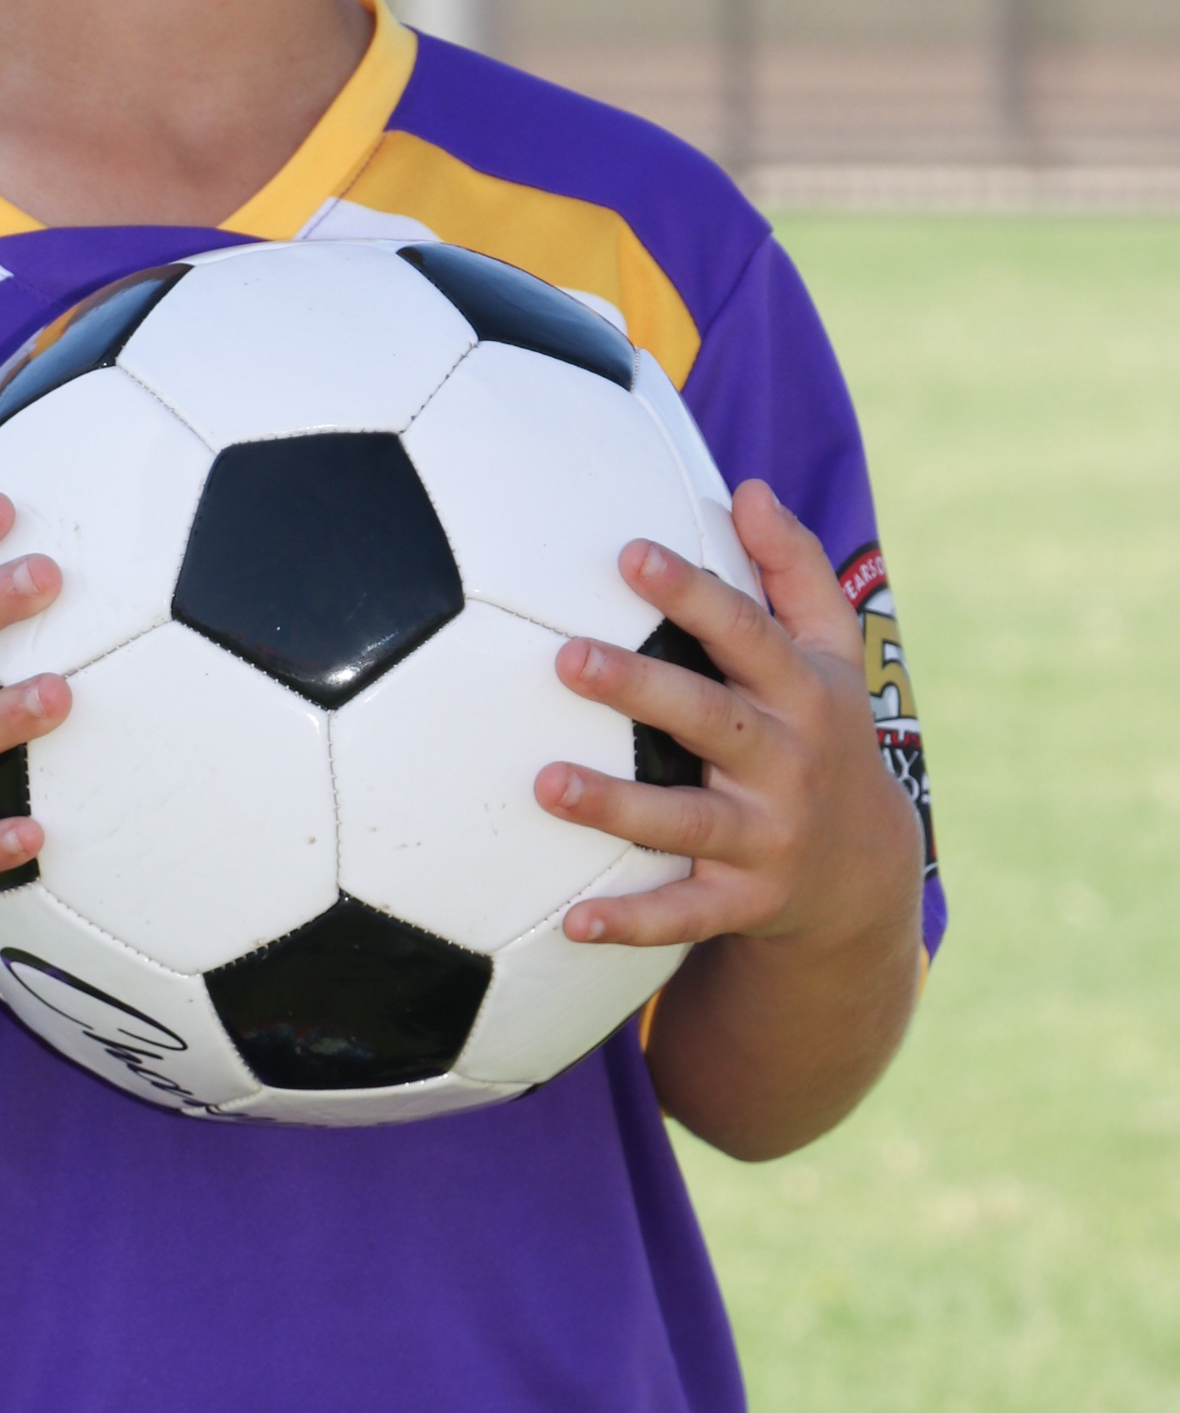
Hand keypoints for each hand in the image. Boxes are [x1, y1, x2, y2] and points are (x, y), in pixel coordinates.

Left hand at [535, 476, 921, 955]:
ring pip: (686, 821)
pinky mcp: (745, 903)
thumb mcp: (829, 650)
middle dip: (640, 689)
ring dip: (616, 806)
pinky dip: (632, 923)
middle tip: (566, 660)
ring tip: (546, 783)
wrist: (867, 873)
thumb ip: (792, 568)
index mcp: (802, 691)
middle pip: (710, 719)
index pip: (746, 633)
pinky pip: (684, 915)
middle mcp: (787, 762)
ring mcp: (767, 837)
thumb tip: (749, 489)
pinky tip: (572, 920)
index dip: (693, 592)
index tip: (632, 553)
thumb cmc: (823, 729)